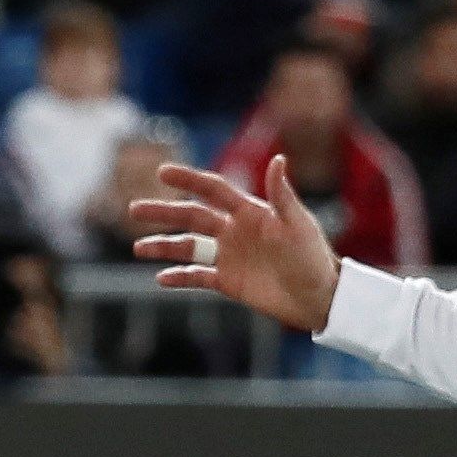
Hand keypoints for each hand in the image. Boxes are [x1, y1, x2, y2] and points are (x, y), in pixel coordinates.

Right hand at [127, 157, 341, 330]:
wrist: (321, 298)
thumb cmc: (314, 257)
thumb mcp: (299, 224)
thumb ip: (282, 194)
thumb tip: (278, 158)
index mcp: (250, 212)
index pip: (213, 190)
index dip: (189, 180)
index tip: (163, 172)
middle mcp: (235, 230)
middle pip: (192, 217)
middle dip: (163, 212)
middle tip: (134, 209)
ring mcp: (229, 256)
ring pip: (189, 247)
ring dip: (164, 246)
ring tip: (138, 247)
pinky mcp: (229, 281)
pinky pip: (197, 277)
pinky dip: (179, 277)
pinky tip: (160, 278)